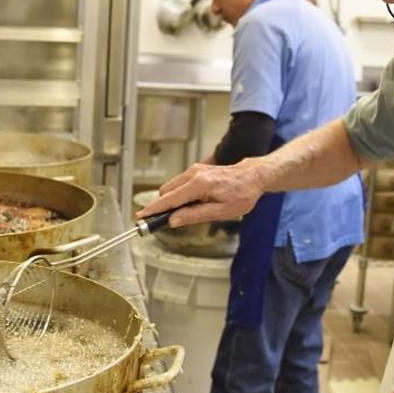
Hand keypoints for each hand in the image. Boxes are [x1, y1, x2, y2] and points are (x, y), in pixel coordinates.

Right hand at [134, 160, 265, 226]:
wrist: (253, 177)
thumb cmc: (242, 194)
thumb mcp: (221, 212)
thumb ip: (195, 216)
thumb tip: (173, 221)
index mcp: (200, 184)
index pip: (170, 199)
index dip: (154, 209)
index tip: (141, 217)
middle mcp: (194, 174)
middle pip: (166, 192)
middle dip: (163, 207)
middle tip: (167, 221)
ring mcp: (194, 170)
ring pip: (171, 187)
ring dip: (173, 201)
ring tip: (190, 212)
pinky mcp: (196, 170)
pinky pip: (180, 184)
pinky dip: (180, 195)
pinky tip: (194, 203)